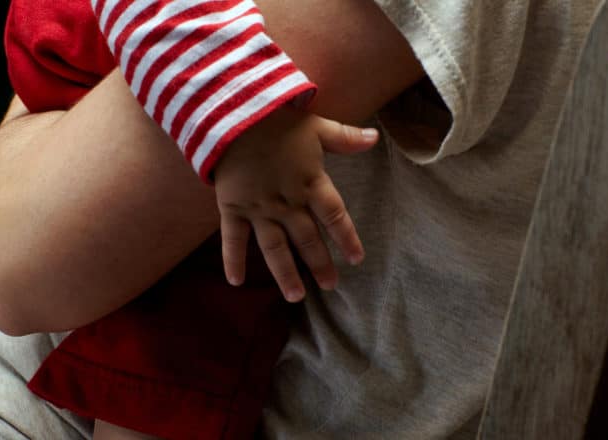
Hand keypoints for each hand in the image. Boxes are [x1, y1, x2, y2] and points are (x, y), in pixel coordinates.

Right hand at [214, 106, 377, 301]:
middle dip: (320, 264)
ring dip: (286, 273)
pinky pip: (233, 239)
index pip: (335, 216)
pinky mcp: (233, 207)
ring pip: (275, 248)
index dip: (347, 238)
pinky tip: (235, 282)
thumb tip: (375, 138)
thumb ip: (345, 137)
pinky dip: (233, 260)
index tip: (356, 259)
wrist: (235, 113)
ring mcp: (259, 208)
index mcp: (311, 183)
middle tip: (331, 286)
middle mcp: (287, 202)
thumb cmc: (277, 120)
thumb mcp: (316, 126)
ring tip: (296, 296)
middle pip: (308, 239)